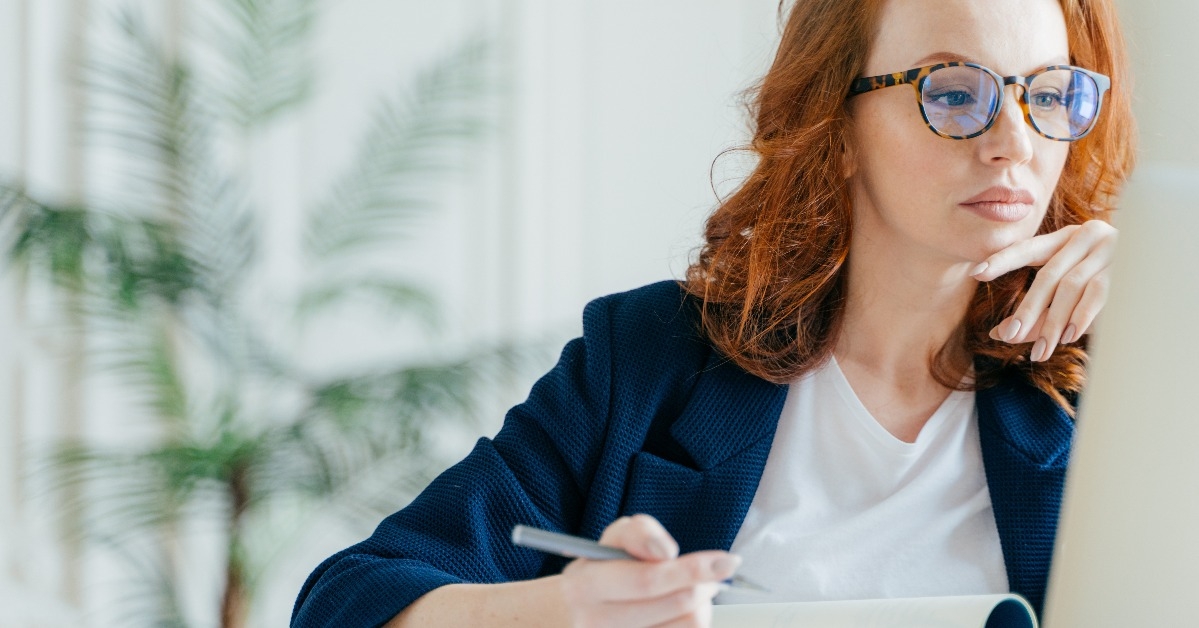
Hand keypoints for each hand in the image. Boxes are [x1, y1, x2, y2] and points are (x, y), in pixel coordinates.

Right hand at [558, 514, 739, 627]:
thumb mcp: (609, 542)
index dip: (693, 569)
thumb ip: (639, 534)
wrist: (567, 618)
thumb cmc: (598, 573)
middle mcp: (595, 622)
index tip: (727, 561)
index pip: (649, 579)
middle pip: (678, 605)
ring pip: (688, 625)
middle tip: (714, 574)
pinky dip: (690, 623)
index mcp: (586, 585)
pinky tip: (681, 614)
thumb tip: (667, 552)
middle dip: (705, 584)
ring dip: (702, 605)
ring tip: (693, 593)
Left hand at [970, 220, 1116, 361]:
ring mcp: (1108, 251)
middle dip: (1028, 309)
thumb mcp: (1066, 291)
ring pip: (1071, 288)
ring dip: (1054, 322)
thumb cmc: (1102, 282)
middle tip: (1010, 336)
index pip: (1027, 248)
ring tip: (1041, 350)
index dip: (1001, 260)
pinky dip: (1082, 315)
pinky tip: (1070, 336)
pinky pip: (1099, 293)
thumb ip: (1037, 310)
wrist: (1155, 268)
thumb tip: (1000, 334)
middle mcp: (1084, 237)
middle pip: (1048, 276)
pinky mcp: (1126, 269)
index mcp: (1064, 238)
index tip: (975, 273)